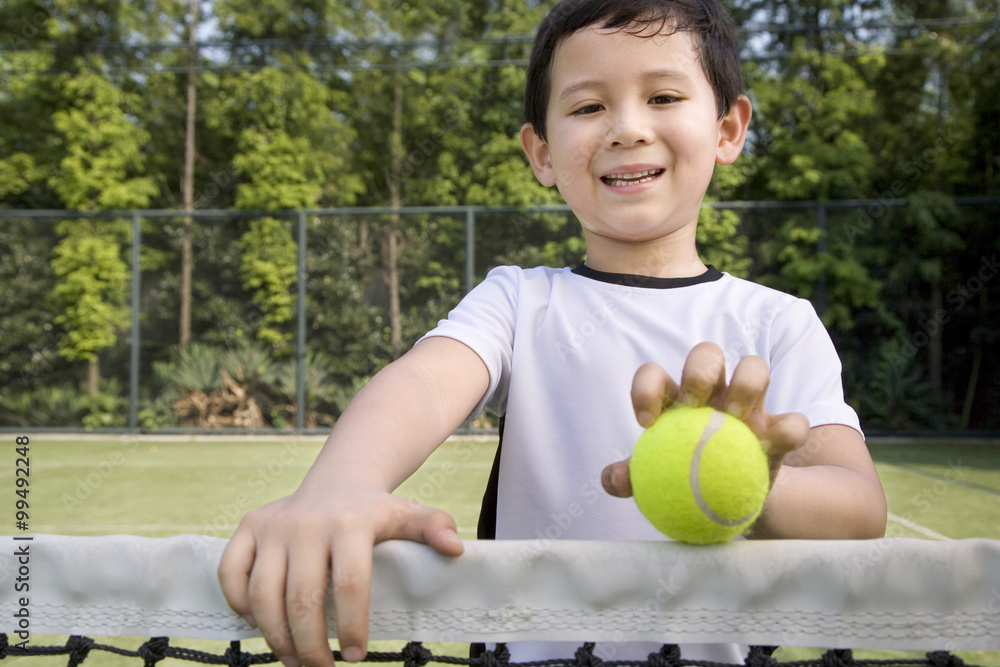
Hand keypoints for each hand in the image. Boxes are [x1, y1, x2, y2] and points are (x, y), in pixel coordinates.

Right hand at [218, 486, 463, 666]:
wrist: (338, 482)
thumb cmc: (376, 513)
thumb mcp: (409, 515)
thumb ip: (433, 529)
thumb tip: (456, 549)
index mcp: (350, 522)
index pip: (349, 586)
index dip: (353, 628)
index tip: (357, 656)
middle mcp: (307, 522)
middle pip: (301, 599)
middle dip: (310, 646)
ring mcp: (273, 524)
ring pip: (262, 595)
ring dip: (275, 637)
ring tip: (294, 658)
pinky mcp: (248, 526)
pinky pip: (231, 575)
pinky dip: (240, 606)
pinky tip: (261, 625)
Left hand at [601, 341, 808, 497]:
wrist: (723, 507)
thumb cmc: (680, 480)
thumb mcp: (652, 481)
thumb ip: (631, 478)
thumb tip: (614, 479)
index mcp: (674, 398)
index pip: (655, 375)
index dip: (646, 387)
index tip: (647, 422)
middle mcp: (713, 391)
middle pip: (707, 354)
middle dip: (699, 370)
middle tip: (694, 406)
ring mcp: (750, 405)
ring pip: (754, 367)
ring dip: (746, 384)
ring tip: (735, 418)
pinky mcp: (780, 428)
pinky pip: (793, 421)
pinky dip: (787, 429)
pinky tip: (770, 447)